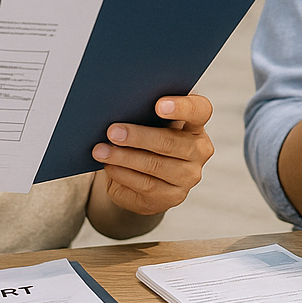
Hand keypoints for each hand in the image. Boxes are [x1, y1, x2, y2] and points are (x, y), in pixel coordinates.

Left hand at [91, 95, 213, 216]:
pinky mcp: (173, 197)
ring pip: (154, 165)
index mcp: (196, 123)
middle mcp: (199, 150)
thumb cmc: (146, 138)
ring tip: (101, 151)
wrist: (145, 175)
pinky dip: (123, 174)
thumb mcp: (149, 123)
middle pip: (170, 142)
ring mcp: (189, 176)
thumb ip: (143, 113)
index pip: (200, 110)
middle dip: (138, 136)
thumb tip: (117, 110)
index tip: (158, 106)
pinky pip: (145, 185)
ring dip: (124, 158)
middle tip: (112, 132)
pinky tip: (109, 166)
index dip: (181, 107)